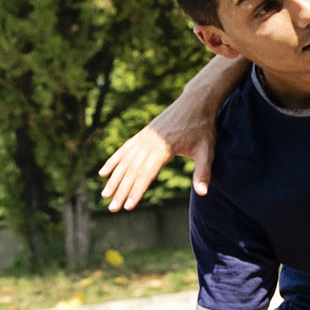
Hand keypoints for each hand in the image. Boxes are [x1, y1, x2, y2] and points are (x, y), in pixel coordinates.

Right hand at [99, 101, 219, 209]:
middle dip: (121, 191)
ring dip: (114, 178)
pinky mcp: (143, 133)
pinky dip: (113, 161)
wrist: (196, 101)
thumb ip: (203, 172)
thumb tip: (203, 194)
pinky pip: (124, 149)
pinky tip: (103, 172)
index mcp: (163, 148)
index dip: (136, 191)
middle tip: (112, 209)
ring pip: (125, 161)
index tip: (128, 207)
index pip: (146, 174)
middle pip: (132, 171)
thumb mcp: (207, 151)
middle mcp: (149, 143)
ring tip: (105, 195)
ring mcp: (144, 137)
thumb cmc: (203, 128)